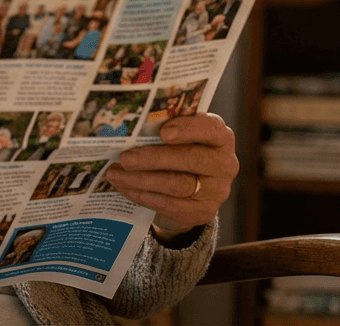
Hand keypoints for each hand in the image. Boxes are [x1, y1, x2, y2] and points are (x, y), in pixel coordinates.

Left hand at [105, 112, 237, 239]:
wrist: (194, 189)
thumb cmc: (183, 151)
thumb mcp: (182, 136)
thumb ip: (167, 128)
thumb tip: (131, 127)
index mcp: (220, 137)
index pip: (211, 129)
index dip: (188, 129)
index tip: (163, 132)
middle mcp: (225, 164)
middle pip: (190, 159)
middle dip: (153, 158)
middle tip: (125, 158)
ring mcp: (216, 191)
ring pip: (176, 184)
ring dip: (140, 179)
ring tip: (115, 173)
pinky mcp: (203, 211)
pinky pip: (168, 204)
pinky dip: (142, 195)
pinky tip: (124, 187)